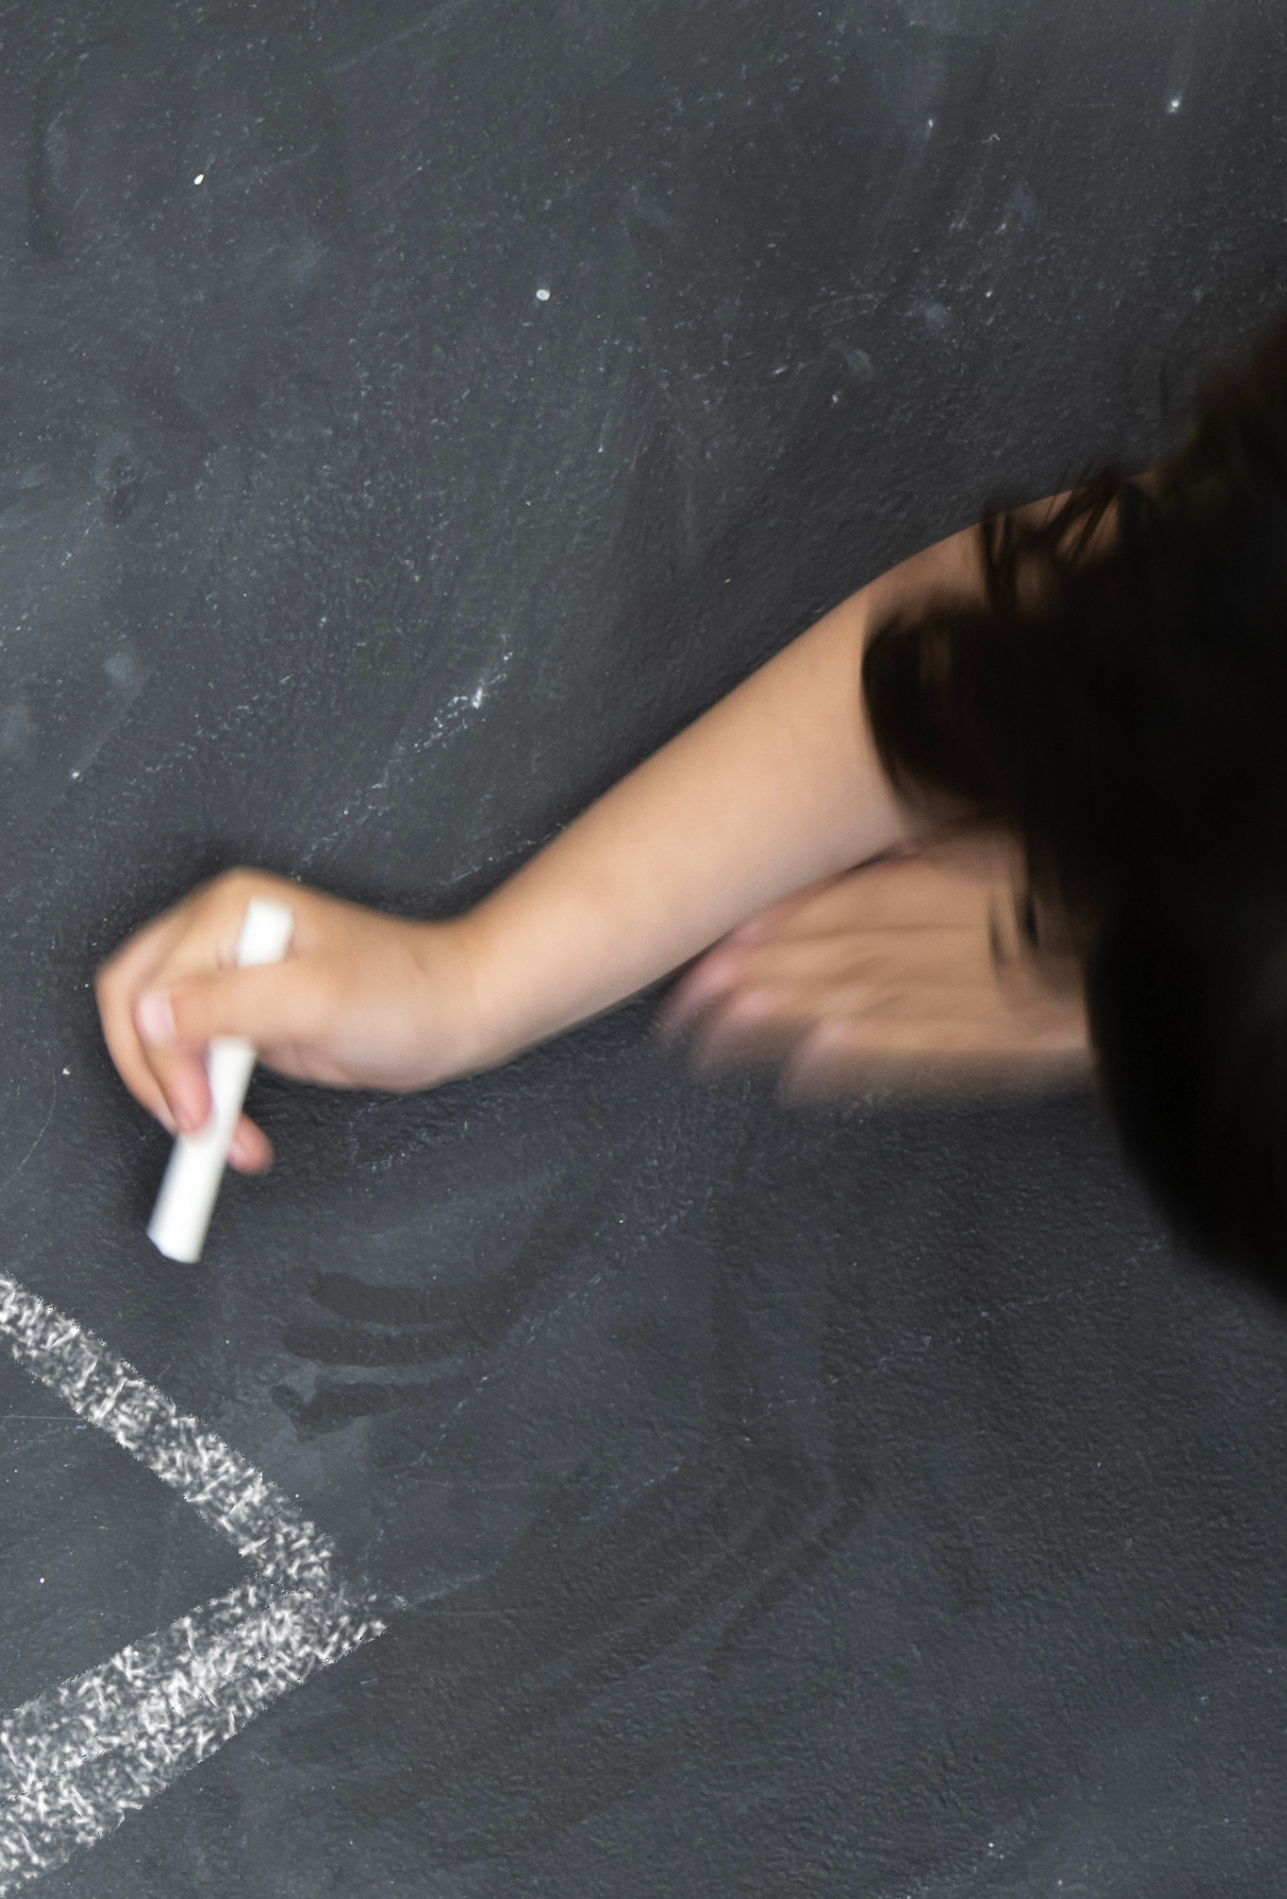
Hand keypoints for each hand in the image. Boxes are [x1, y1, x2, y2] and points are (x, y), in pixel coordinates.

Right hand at [91, 872, 498, 1154]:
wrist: (460, 1012)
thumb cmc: (408, 992)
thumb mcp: (313, 999)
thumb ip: (226, 1004)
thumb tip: (146, 1015)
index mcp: (225, 914)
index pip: (145, 988)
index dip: (159, 1058)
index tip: (195, 1109)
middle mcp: (216, 938)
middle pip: (134, 1011)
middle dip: (157, 1080)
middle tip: (196, 1126)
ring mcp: (227, 978)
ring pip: (158, 1044)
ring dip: (184, 1100)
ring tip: (226, 1140)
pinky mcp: (243, 1017)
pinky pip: (193, 1062)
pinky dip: (204, 1102)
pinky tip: (233, 1128)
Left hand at [667, 836, 1095, 1100]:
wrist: (1218, 941)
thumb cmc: (1134, 870)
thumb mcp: (1048, 831)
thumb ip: (974, 829)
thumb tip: (899, 832)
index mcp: (995, 880)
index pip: (871, 897)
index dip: (790, 917)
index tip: (718, 934)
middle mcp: (989, 941)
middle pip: (857, 956)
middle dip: (761, 976)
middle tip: (680, 997)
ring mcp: (1008, 1000)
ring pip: (879, 1007)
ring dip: (785, 1021)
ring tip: (704, 1035)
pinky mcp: (1036, 1047)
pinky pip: (944, 1055)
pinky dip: (869, 1062)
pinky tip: (804, 1069)